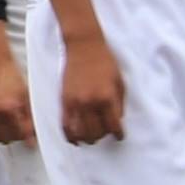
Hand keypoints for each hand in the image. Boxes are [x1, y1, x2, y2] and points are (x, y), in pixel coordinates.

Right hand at [0, 23, 32, 145]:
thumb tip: (32, 137)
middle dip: (12, 135)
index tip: (28, 137)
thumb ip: (29, 118)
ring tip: (2, 121)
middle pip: (5, 139)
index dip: (26, 136)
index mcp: (10, 108)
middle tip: (14, 125)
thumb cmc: (8, 74)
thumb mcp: (25, 95)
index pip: (20, 135)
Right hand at [59, 26, 128, 144]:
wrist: (83, 46)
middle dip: (103, 136)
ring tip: (91, 137)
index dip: (119, 134)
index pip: (114, 126)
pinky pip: (66, 125)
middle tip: (105, 133)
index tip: (119, 136)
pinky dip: (70, 136)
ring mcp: (76, 102)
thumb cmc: (104, 61)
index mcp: (107, 97)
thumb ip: (119, 103)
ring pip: (81, 132)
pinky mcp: (64, 100)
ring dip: (87, 138)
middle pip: (97, 132)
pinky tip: (75, 139)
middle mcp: (91, 102)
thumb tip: (117, 120)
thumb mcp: (119, 81)